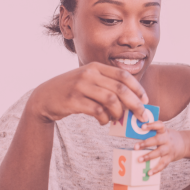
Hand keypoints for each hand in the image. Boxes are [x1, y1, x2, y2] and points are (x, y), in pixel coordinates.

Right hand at [26, 62, 148, 124]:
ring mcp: (80, 86)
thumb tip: (132, 103)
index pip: (123, 75)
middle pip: (120, 89)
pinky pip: (97, 111)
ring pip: (111, 100)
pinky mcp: (73, 100)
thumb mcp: (88, 82)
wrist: (44, 98)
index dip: (138, 88)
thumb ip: (107, 88)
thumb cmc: (72, 91)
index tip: (146, 101)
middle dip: (135, 104)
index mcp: (95, 67)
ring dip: (119, 113)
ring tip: (118, 119)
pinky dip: (104, 119)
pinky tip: (104, 122)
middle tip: (142, 116)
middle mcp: (89, 73)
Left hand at [133, 121, 186, 174]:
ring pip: (159, 152)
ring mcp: (169, 149)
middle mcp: (167, 139)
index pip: (159, 125)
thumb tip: (136, 133)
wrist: (185, 144)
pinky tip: (149, 173)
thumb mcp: (163, 131)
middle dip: (146, 143)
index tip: (142, 127)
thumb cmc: (168, 137)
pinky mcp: (170, 158)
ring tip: (139, 160)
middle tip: (135, 146)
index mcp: (164, 131)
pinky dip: (156, 169)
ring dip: (149, 156)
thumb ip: (152, 132)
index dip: (151, 125)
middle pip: (157, 140)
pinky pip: (163, 164)